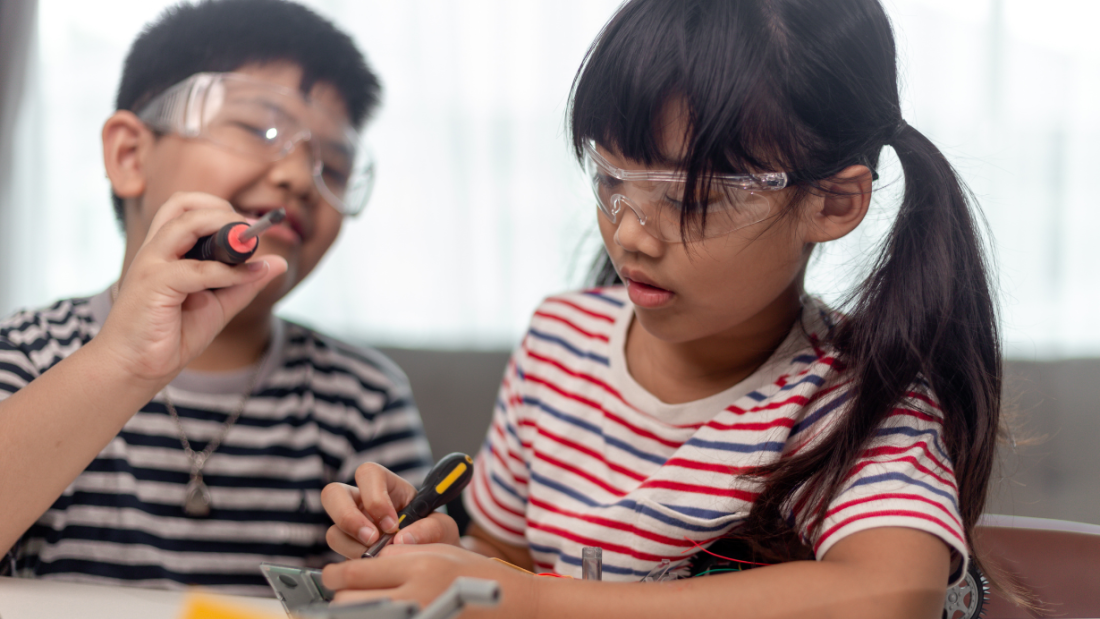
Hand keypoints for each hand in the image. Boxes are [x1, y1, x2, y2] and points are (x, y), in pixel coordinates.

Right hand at [95, 192, 287, 383]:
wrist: (135, 369)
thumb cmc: (171, 336)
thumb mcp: (219, 305)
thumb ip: (246, 282)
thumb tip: (280, 263)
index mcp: (166, 250)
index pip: (188, 207)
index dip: (223, 210)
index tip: (253, 229)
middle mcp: (155, 249)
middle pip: (183, 203)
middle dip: (223, 210)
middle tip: (251, 231)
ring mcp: (151, 263)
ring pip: (187, 223)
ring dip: (225, 228)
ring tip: (249, 247)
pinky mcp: (153, 284)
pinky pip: (198, 269)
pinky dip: (228, 271)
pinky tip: (246, 277)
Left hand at [322, 543, 537, 615]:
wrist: (511, 603)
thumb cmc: (476, 573)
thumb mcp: (439, 551)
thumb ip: (399, 555)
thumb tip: (361, 563)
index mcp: (419, 567)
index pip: (355, 573)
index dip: (334, 574)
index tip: (330, 574)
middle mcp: (415, 597)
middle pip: (349, 602)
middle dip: (340, 596)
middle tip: (344, 591)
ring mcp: (418, 618)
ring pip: (360, 616)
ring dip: (355, 609)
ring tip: (363, 602)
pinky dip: (375, 616)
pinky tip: (382, 609)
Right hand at [323, 462, 460, 556]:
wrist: (431, 561)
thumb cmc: (434, 535)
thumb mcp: (442, 528)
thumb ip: (431, 528)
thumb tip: (403, 538)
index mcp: (386, 485)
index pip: (368, 474)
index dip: (375, 497)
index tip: (392, 524)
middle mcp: (362, 502)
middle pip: (333, 493)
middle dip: (347, 517)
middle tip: (372, 539)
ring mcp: (351, 526)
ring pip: (333, 530)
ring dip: (352, 546)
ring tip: (377, 557)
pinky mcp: (348, 550)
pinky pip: (338, 554)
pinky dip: (354, 561)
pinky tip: (374, 565)